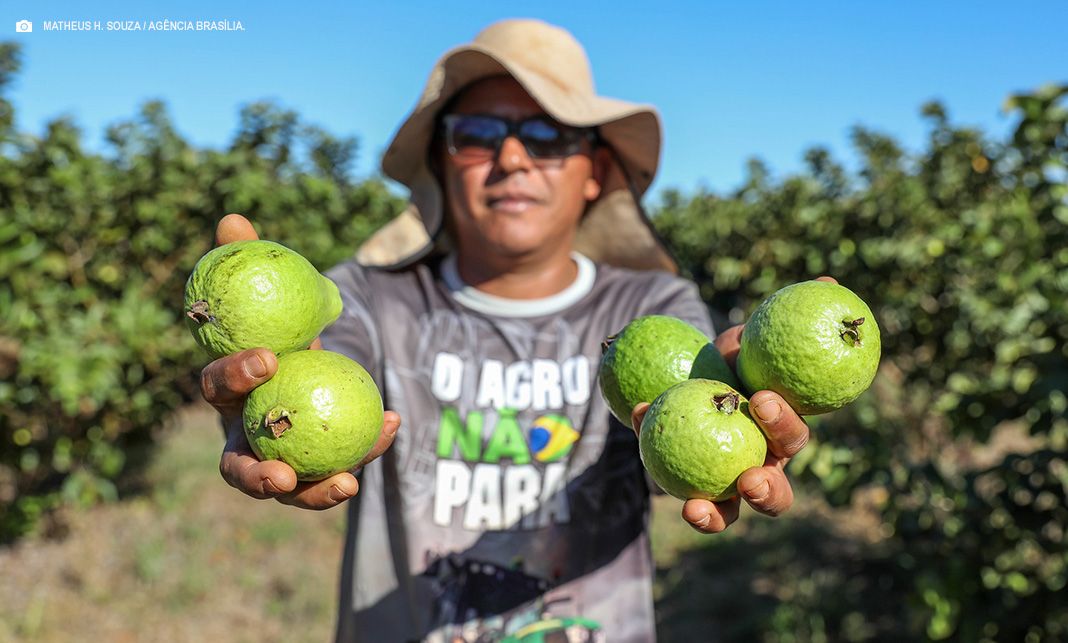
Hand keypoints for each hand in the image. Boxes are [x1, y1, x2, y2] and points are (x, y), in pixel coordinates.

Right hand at [202, 214, 400, 509]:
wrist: (313, 360)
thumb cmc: (284, 327)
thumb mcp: (274, 294)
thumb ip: (250, 261)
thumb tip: (233, 220)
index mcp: (225, 392)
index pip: (216, 390)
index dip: (233, 377)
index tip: (267, 358)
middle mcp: (243, 436)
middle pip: (237, 467)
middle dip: (254, 477)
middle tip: (283, 475)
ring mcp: (280, 460)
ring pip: (290, 489)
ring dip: (314, 493)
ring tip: (346, 484)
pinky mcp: (318, 470)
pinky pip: (341, 465)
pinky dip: (367, 449)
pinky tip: (393, 424)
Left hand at [630, 275, 835, 532]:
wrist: (692, 373)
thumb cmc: (736, 357)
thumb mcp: (759, 334)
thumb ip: (791, 314)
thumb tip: (828, 280)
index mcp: (780, 435)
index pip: (792, 439)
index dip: (784, 426)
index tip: (762, 399)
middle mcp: (757, 465)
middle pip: (773, 494)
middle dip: (767, 493)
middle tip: (750, 479)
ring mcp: (720, 481)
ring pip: (726, 511)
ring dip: (714, 516)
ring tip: (695, 509)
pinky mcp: (680, 477)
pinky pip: (666, 474)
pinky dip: (648, 443)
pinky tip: (634, 415)